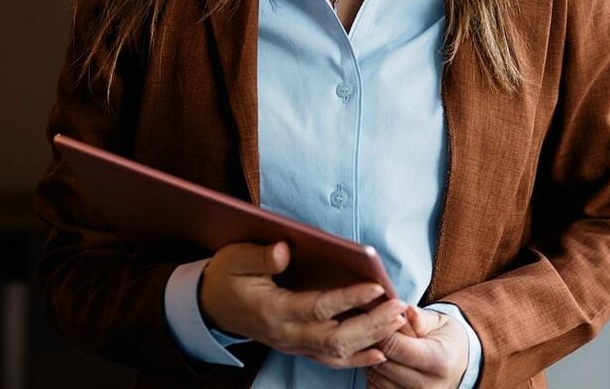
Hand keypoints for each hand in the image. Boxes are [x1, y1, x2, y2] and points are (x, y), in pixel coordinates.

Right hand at [198, 240, 406, 370]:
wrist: (210, 306)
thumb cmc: (227, 278)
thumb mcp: (237, 259)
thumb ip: (262, 257)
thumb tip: (286, 250)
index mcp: (273, 311)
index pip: (318, 308)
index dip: (349, 299)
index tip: (376, 288)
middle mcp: (286, 334)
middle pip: (335, 338)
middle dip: (371, 324)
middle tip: (399, 307)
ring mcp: (293, 344)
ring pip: (337, 352)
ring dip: (371, 339)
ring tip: (398, 321)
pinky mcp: (299, 347)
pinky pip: (331, 360)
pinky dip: (358, 358)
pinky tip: (380, 351)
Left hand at [366, 305, 471, 388]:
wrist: (459, 366)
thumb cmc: (448, 341)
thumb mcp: (440, 323)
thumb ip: (420, 318)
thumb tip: (406, 310)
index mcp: (439, 361)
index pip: (395, 347)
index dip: (382, 331)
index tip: (378, 318)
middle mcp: (427, 386)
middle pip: (382, 364)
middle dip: (374, 344)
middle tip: (376, 330)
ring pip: (375, 377)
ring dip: (372, 359)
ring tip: (383, 345)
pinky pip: (375, 388)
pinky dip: (376, 374)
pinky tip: (386, 361)